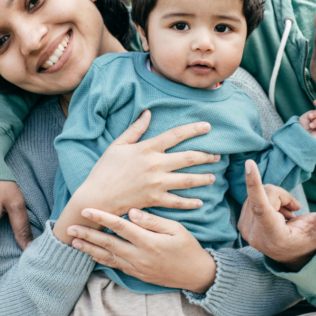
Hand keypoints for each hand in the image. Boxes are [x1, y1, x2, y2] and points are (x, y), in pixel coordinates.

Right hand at [54, 110, 219, 243]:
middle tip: (217, 155)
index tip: (208, 126)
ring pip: (187, 180)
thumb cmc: (105, 170)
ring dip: (203, 178)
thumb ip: (135, 129)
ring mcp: (157, 184)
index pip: (176, 135)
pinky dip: (190, 203)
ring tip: (213, 177)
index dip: (194, 129)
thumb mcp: (118, 145)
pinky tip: (200, 202)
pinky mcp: (155, 200)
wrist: (97, 197)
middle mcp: (155, 165)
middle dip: (205, 156)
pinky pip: (178, 202)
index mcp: (147, 149)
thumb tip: (148, 113)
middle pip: (188, 158)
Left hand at [67, 208, 216, 293]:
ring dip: (89, 249)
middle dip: (88, 235)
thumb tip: (132, 211)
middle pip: (108, 243)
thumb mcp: (176, 229)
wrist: (194, 274)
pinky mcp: (136, 273)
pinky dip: (101, 259)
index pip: (120, 226)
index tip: (87, 209)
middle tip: (70, 228)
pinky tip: (91, 254)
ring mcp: (136, 267)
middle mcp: (139, 255)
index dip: (102, 217)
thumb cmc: (187, 247)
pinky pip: (114, 266)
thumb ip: (153, 221)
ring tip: (74, 242)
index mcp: (148, 241)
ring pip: (107, 257)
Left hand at [238, 160, 315, 270]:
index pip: (261, 207)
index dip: (255, 185)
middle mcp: (255, 235)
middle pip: (267, 194)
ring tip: (285, 215)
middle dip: (282, 196)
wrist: (291, 255)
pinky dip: (267, 201)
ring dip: (275, 199)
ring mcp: (246, 229)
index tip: (249, 165)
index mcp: (274, 236)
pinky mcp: (242, 222)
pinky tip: (276, 214)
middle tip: (293, 210)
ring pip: (259, 193)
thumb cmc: (308, 241)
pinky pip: (253, 196)